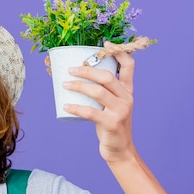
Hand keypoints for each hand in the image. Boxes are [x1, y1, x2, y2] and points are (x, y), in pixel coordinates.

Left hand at [62, 47, 135, 163]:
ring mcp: (120, 111)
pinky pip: (91, 113)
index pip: (129, 66)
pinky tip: (66, 105)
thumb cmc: (110, 125)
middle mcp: (127, 98)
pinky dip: (77, 108)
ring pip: (98, 92)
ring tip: (65, 84)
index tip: (105, 44)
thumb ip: (103, 93)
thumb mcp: (112, 106)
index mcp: (128, 91)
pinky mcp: (112, 124)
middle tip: (71, 70)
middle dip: (88, 70)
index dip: (119, 52)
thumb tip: (77, 78)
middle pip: (107, 77)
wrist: (119, 149)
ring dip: (79, 86)